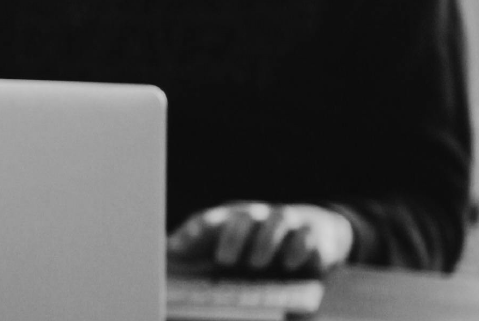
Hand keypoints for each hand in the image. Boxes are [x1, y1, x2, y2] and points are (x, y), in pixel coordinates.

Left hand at [167, 202, 352, 275]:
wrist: (315, 229)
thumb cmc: (260, 240)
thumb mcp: (228, 242)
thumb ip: (196, 247)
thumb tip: (164, 251)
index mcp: (232, 218)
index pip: (210, 219)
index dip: (194, 230)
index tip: (178, 247)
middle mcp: (259, 216)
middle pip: (244, 217)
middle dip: (233, 237)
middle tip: (225, 260)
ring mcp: (288, 222)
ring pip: (278, 220)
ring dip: (266, 241)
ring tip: (257, 263)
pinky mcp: (315, 233)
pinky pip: (310, 236)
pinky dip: (302, 248)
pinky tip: (293, 263)